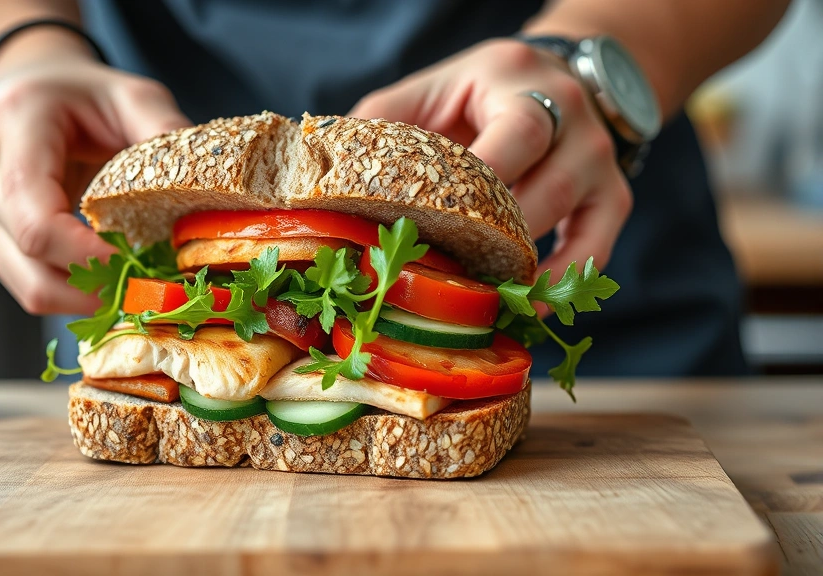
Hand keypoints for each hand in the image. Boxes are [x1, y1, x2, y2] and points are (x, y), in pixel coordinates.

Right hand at [0, 50, 190, 314]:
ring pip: (29, 288)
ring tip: (141, 292)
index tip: (142, 265)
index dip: (89, 258)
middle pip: (30, 265)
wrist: (25, 92)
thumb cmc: (80, 95)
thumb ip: (162, 126)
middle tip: (154, 290)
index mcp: (12, 132)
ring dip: (88, 301)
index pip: (36, 220)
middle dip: (97, 288)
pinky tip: (118, 286)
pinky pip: (33, 286)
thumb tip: (201, 181)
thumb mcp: (129, 93)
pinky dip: (77, 297)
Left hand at [349, 39, 632, 279]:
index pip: (510, 140)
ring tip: (473, 304)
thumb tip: (328, 183)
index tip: (426, 235)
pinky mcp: (614, 197)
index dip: (476, 195)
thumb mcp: (428, 91)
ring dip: (519, 268)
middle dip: (493, 241)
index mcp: (520, 81)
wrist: (552, 77)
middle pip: (543, 189)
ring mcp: (601, 160)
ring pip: (567, 224)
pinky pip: (595, 250)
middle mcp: (573, 117)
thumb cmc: (474, 94)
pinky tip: (522, 307)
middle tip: (444, 281)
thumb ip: (384, 126)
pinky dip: (560, 284)